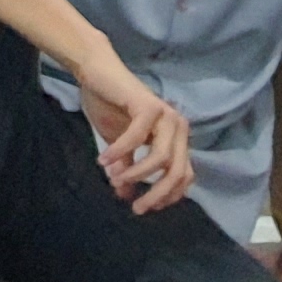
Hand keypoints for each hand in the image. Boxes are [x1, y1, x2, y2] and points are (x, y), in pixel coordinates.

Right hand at [85, 68, 194, 215]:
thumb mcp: (118, 146)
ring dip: (137, 174)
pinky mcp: (149, 106)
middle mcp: (178, 128)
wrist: (96, 73)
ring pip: (161, 158)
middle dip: (157, 194)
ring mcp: (167, 116)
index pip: (185, 175)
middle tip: (136, 209)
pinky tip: (103, 160)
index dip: (168, 195)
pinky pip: (137, 138)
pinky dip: (119, 152)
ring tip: (116, 180)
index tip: (145, 207)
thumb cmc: (108, 106)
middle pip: (177, 172)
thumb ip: (126, 168)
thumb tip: (124, 196)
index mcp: (176, 138)